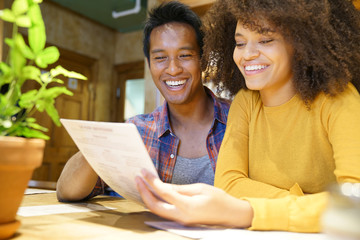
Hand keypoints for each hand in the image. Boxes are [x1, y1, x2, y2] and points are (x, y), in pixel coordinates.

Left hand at [135, 169, 252, 226]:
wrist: (231, 215)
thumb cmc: (219, 199)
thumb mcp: (200, 188)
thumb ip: (179, 188)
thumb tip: (163, 186)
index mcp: (187, 206)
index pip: (163, 192)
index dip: (152, 181)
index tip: (144, 172)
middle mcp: (181, 216)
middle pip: (155, 206)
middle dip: (144, 192)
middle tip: (137, 178)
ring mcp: (181, 221)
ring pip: (158, 210)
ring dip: (148, 197)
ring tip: (142, 184)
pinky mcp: (182, 220)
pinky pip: (165, 212)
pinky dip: (156, 202)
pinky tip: (153, 193)